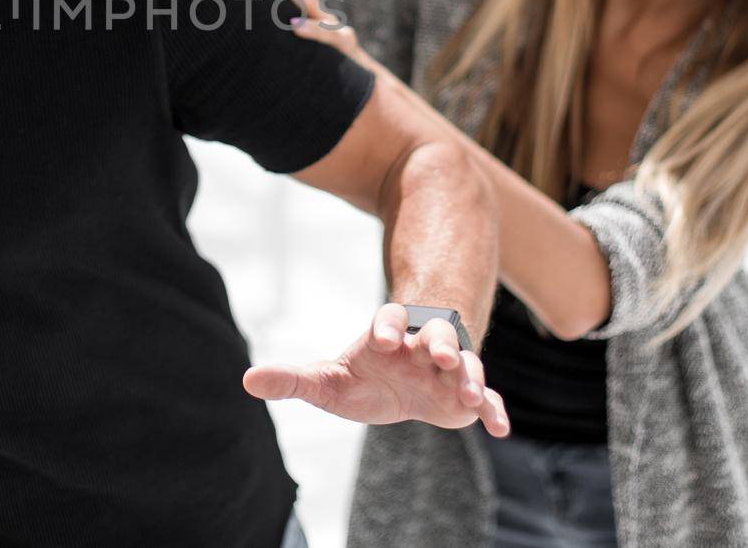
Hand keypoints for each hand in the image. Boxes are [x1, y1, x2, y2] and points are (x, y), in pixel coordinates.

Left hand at [235, 0, 378, 72]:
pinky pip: (328, 35)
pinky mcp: (343, 45)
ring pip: (309, 1)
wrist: (361, 87)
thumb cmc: (315, 67)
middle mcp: (315, 11)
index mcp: (301, 9)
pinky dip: (312, 30)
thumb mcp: (290, 48)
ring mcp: (330, 25)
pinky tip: (295, 27)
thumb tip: (232, 30)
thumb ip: (270, 35)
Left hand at [243, 303, 508, 435]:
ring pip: (466, 363)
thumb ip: (293, 379)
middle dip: (440, 343)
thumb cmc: (364, 375)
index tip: (382, 340)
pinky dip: (495, 411)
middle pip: (436, 335)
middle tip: (440, 355)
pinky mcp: (465, 397)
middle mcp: (421, 345)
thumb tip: (247, 380)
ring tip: (470, 392)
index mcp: (388, 335)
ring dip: (469, 374)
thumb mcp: (327, 380)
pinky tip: (500, 429)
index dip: (387, 325)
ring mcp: (448, 369)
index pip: (388, 318)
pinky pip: (488, 400)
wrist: (404, 381)